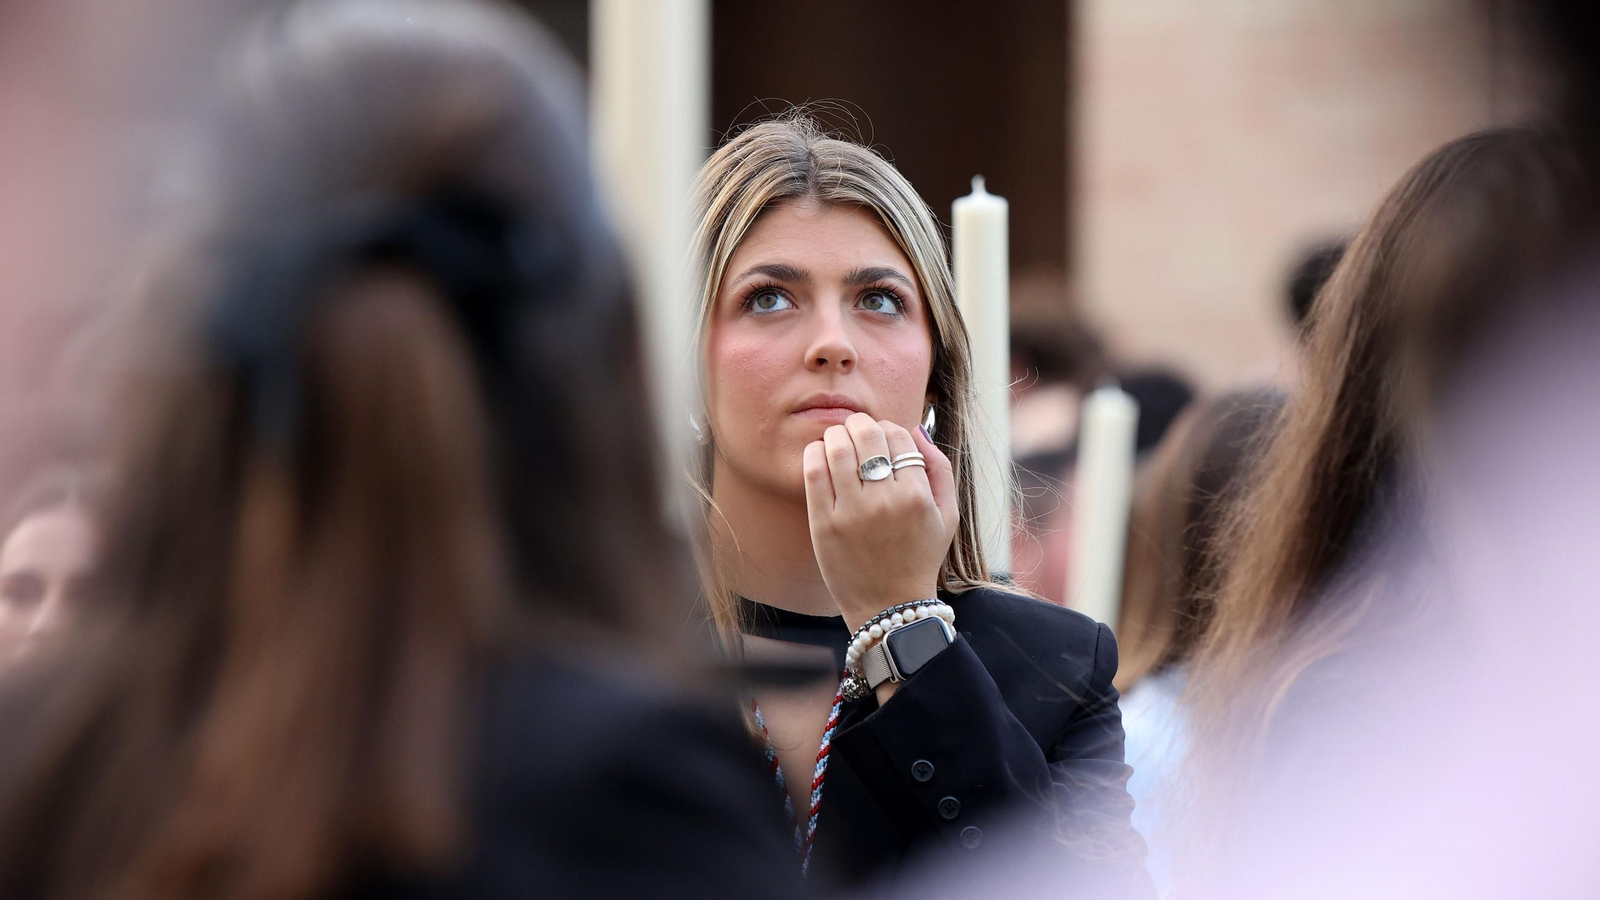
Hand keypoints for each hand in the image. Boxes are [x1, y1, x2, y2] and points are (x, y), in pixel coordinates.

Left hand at [802, 412, 958, 632]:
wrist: (890, 606)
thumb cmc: (920, 557)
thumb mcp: (947, 516)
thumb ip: (940, 469)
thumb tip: (916, 428)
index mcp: (917, 496)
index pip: (898, 436)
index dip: (888, 428)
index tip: (882, 436)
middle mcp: (886, 501)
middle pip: (867, 435)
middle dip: (860, 424)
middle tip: (856, 430)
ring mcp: (852, 512)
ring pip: (838, 447)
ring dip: (836, 434)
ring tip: (837, 440)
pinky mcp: (824, 524)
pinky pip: (814, 472)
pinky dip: (814, 453)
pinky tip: (819, 454)